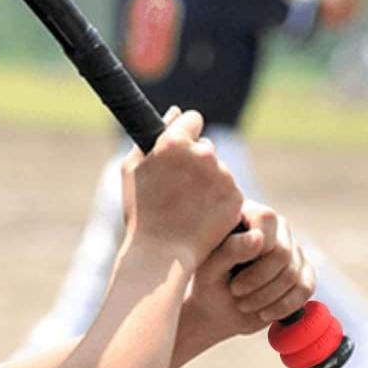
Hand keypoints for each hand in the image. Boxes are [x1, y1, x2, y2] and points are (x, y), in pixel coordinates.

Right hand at [122, 108, 243, 271]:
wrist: (161, 255)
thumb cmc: (141, 212)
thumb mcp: (132, 170)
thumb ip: (153, 136)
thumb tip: (175, 112)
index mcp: (176, 142)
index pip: (193, 119)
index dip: (185, 135)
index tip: (179, 153)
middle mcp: (204, 154)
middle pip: (206, 147)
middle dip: (196, 162)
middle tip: (179, 190)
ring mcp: (222, 176)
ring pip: (218, 171)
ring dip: (208, 183)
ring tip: (187, 209)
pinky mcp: (236, 197)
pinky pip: (228, 191)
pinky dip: (218, 202)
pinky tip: (201, 218)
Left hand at [178, 201, 315, 353]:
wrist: (217, 309)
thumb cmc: (208, 282)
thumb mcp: (210, 268)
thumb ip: (230, 250)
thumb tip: (258, 238)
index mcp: (249, 213)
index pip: (267, 219)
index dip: (254, 249)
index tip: (230, 273)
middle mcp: (276, 227)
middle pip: (281, 252)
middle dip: (257, 280)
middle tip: (235, 292)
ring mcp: (293, 249)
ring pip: (292, 274)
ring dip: (265, 297)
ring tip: (243, 304)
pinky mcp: (304, 272)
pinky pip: (305, 288)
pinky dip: (283, 306)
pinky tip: (263, 313)